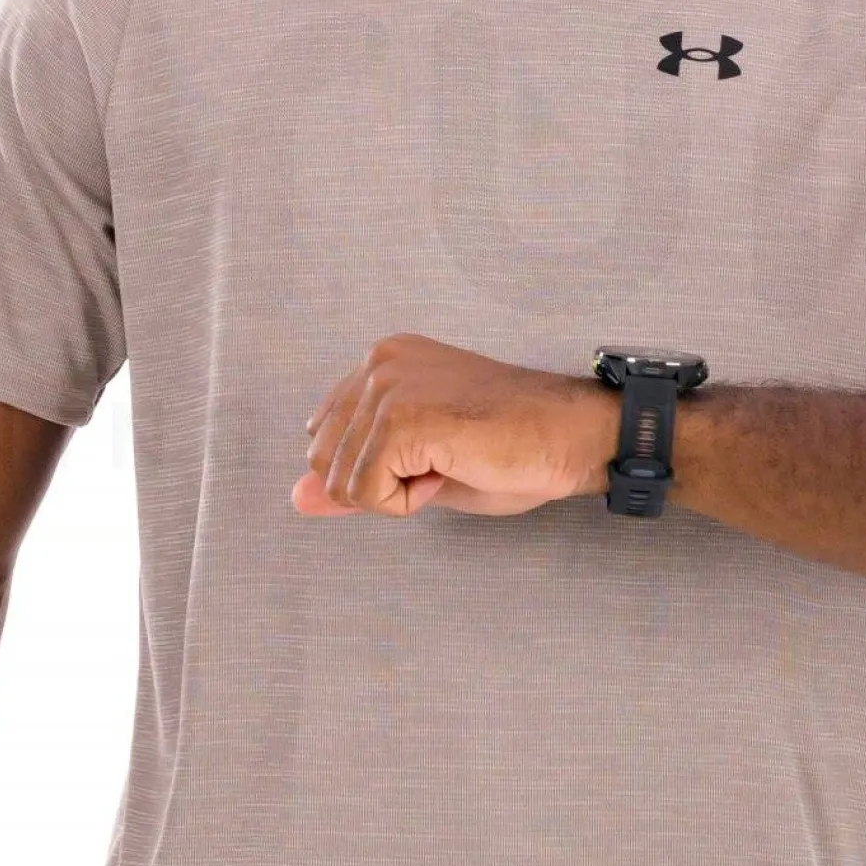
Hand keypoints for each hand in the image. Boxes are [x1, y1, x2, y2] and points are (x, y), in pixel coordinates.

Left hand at [293, 332, 619, 517]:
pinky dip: (407, 503)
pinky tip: (451, 469)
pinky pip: (368, 494)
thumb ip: (353, 478)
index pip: (326, 440)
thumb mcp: (416, 468)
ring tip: (451, 462)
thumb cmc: (510, 448)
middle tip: (443, 462)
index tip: (433, 454)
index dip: (374, 470)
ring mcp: (389, 387)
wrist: (569, 436)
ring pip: (343, 483)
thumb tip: (295, 499)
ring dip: (397, 495)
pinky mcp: (402, 419)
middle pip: (324, 462)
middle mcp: (378, 363)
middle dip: (378, 483)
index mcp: (382, 362)